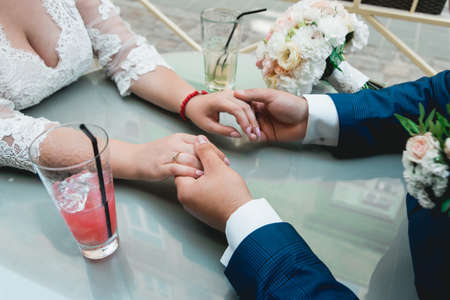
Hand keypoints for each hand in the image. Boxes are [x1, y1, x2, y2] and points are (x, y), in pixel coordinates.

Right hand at [111, 133, 228, 180]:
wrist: (134, 159)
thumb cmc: (156, 154)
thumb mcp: (174, 145)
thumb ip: (190, 148)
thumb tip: (208, 155)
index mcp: (179, 137)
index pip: (201, 141)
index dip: (215, 150)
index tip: (225, 160)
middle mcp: (174, 143)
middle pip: (198, 149)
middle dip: (213, 159)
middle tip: (224, 168)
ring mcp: (167, 154)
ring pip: (190, 158)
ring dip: (204, 166)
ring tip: (214, 174)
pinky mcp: (161, 165)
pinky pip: (178, 167)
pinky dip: (190, 171)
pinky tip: (198, 175)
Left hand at [175, 135, 251, 230]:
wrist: (243, 217)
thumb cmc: (229, 194)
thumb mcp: (217, 167)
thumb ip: (205, 151)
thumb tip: (198, 140)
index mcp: (184, 190)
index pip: (183, 167)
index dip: (196, 158)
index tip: (208, 158)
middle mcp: (186, 202)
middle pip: (190, 176)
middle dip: (203, 168)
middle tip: (217, 166)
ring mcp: (195, 209)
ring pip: (198, 185)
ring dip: (208, 178)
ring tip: (221, 176)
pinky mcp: (204, 213)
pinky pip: (203, 195)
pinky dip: (211, 188)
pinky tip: (222, 186)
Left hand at [185, 89, 259, 140]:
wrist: (193, 102)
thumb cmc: (198, 113)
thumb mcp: (208, 125)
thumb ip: (223, 130)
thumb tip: (238, 135)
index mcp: (219, 100)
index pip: (237, 110)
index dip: (245, 122)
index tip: (248, 132)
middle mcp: (227, 94)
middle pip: (245, 106)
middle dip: (251, 121)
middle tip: (255, 134)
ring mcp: (231, 93)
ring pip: (248, 104)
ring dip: (252, 117)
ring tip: (255, 130)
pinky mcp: (234, 95)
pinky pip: (245, 103)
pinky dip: (250, 113)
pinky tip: (250, 123)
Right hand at [234, 89, 308, 141]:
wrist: (305, 119)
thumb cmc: (291, 104)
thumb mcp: (271, 95)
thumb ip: (253, 94)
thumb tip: (237, 92)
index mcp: (260, 102)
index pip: (244, 104)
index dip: (237, 107)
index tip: (232, 109)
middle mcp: (260, 113)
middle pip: (245, 117)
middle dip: (242, 121)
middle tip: (241, 123)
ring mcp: (263, 124)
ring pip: (249, 128)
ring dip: (247, 130)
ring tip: (248, 131)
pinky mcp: (267, 135)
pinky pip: (256, 137)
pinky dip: (253, 138)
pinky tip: (254, 136)